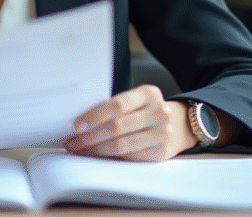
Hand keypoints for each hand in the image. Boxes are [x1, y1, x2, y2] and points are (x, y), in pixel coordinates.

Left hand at [64, 85, 196, 161]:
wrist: (178, 125)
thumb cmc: (146, 112)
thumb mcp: (136, 101)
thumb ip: (114, 107)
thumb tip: (80, 123)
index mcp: (148, 93)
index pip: (117, 104)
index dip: (94, 116)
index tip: (77, 125)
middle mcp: (159, 112)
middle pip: (117, 126)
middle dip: (90, 136)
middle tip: (73, 142)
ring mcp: (163, 133)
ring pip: (121, 145)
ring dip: (96, 149)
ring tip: (81, 150)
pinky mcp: (161, 152)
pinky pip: (129, 157)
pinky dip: (110, 157)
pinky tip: (98, 155)